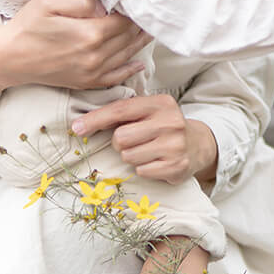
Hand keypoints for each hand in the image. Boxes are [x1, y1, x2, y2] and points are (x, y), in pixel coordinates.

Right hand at [0, 0, 151, 118]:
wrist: (8, 58)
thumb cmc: (27, 26)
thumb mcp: (49, 1)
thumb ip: (82, 0)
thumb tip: (106, 7)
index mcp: (90, 34)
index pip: (124, 20)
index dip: (135, 10)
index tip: (142, 0)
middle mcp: (96, 56)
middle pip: (129, 38)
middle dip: (141, 25)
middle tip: (151, 13)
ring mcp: (92, 72)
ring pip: (126, 56)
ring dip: (140, 43)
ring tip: (150, 29)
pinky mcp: (86, 82)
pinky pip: (115, 77)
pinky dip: (130, 70)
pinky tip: (139, 63)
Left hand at [71, 94, 218, 185]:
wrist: (197, 145)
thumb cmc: (162, 126)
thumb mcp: (148, 111)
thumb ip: (123, 112)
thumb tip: (82, 123)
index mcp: (161, 103)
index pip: (120, 110)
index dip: (95, 119)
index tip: (76, 128)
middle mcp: (171, 121)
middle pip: (121, 137)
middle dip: (120, 142)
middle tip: (133, 141)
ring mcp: (175, 145)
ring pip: (129, 156)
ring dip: (131, 156)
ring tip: (147, 150)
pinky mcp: (176, 165)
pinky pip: (142, 170)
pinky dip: (143, 168)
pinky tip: (156, 161)